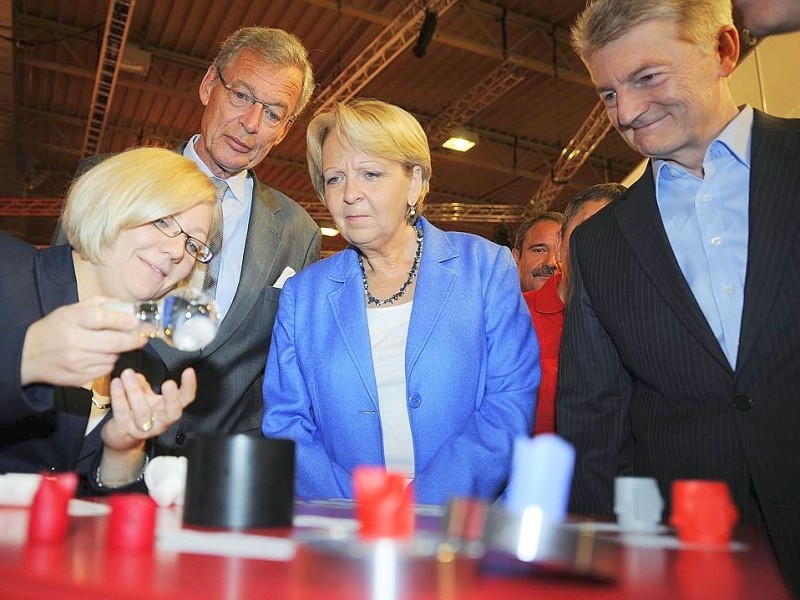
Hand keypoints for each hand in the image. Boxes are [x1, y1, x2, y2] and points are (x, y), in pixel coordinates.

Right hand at [20, 297, 146, 386]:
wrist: (28, 356)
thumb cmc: (54, 329)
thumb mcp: (70, 310)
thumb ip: (98, 305)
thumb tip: (125, 305)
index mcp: (72, 320)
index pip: (102, 318)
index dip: (122, 320)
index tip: (136, 321)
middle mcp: (74, 342)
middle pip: (114, 342)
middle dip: (134, 339)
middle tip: (144, 336)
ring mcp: (77, 363)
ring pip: (113, 357)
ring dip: (120, 351)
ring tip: (114, 344)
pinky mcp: (80, 378)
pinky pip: (106, 369)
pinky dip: (109, 362)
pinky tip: (102, 356)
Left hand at [98, 368, 196, 485]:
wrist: (121, 437)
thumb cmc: (136, 413)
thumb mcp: (144, 397)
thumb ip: (142, 384)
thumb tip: (136, 374)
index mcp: (168, 409)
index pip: (185, 399)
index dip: (190, 386)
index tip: (188, 371)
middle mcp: (160, 421)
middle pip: (172, 413)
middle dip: (172, 398)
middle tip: (169, 383)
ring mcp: (143, 428)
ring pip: (142, 412)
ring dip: (135, 391)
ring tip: (128, 374)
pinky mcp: (124, 430)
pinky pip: (122, 412)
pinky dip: (118, 396)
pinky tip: (116, 383)